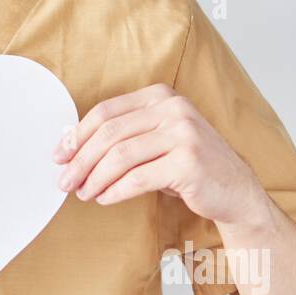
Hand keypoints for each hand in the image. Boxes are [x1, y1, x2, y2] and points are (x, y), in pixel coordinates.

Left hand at [52, 83, 266, 225]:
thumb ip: (123, 136)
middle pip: (110, 133)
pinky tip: (105, 198)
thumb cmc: (188, 165)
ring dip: (95, 178)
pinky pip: (139, 178)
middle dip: (81, 159)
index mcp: (161, 96)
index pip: (107, 111)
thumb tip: (71, 146)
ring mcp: (184, 134)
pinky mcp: (189, 162)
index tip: (59, 154)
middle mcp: (174, 109)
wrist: (235, 190)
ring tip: (83, 193)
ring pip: (121, 156)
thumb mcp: (156, 140)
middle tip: (65, 180)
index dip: (78, 134)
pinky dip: (116, 191)